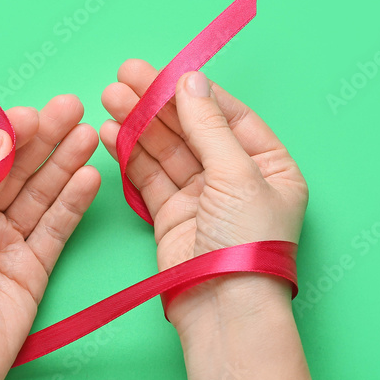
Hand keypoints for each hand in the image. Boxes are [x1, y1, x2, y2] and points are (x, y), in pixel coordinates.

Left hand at [0, 95, 100, 379]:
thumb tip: (0, 137)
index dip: (6, 134)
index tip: (32, 115)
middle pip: (15, 171)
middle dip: (43, 140)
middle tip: (73, 109)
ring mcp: (6, 244)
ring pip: (39, 194)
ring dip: (63, 164)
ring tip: (89, 135)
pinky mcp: (32, 268)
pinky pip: (55, 228)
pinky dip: (72, 203)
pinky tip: (88, 177)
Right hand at [100, 60, 307, 334]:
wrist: (224, 308)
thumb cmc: (247, 244)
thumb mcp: (237, 174)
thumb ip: (209, 125)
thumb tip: (190, 81)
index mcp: (270, 167)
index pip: (230, 116)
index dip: (195, 92)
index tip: (164, 71)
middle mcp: (237, 180)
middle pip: (193, 129)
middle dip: (158, 103)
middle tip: (125, 75)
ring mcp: (202, 199)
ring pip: (167, 151)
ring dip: (138, 123)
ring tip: (109, 97)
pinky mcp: (172, 217)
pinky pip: (149, 178)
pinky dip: (129, 155)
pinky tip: (110, 132)